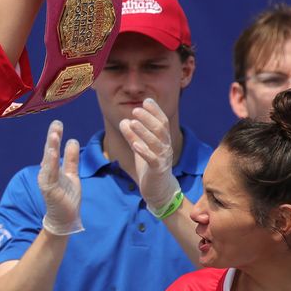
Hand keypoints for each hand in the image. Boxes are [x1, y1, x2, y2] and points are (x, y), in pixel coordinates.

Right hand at [37, 121, 83, 235]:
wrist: (64, 218)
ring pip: (49, 161)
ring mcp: (46, 180)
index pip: (53, 149)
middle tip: (56, 123)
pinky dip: (51, 163)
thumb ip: (71, 159)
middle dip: (52, 137)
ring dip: (51, 148)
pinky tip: (52, 153)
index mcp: (51, 168)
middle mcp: (46, 172)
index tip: (58, 123)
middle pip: (49, 152)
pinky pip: (51, 174)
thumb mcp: (72, 174)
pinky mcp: (49, 189)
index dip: (55, 136)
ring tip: (54, 135)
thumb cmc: (67, 197)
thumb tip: (72, 140)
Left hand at [120, 98, 181, 215]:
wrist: (159, 189)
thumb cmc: (150, 166)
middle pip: (160, 129)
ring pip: (155, 142)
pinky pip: (152, 159)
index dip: (155, 111)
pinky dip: (143, 151)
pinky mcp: (157, 170)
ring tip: (132, 122)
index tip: (146, 100)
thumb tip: (124, 121)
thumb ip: (133, 135)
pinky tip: (135, 144)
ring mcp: (163, 158)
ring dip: (143, 131)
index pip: (162, 122)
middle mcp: (165, 147)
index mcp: (163, 140)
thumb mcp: (140, 148)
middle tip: (136, 110)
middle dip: (148, 118)